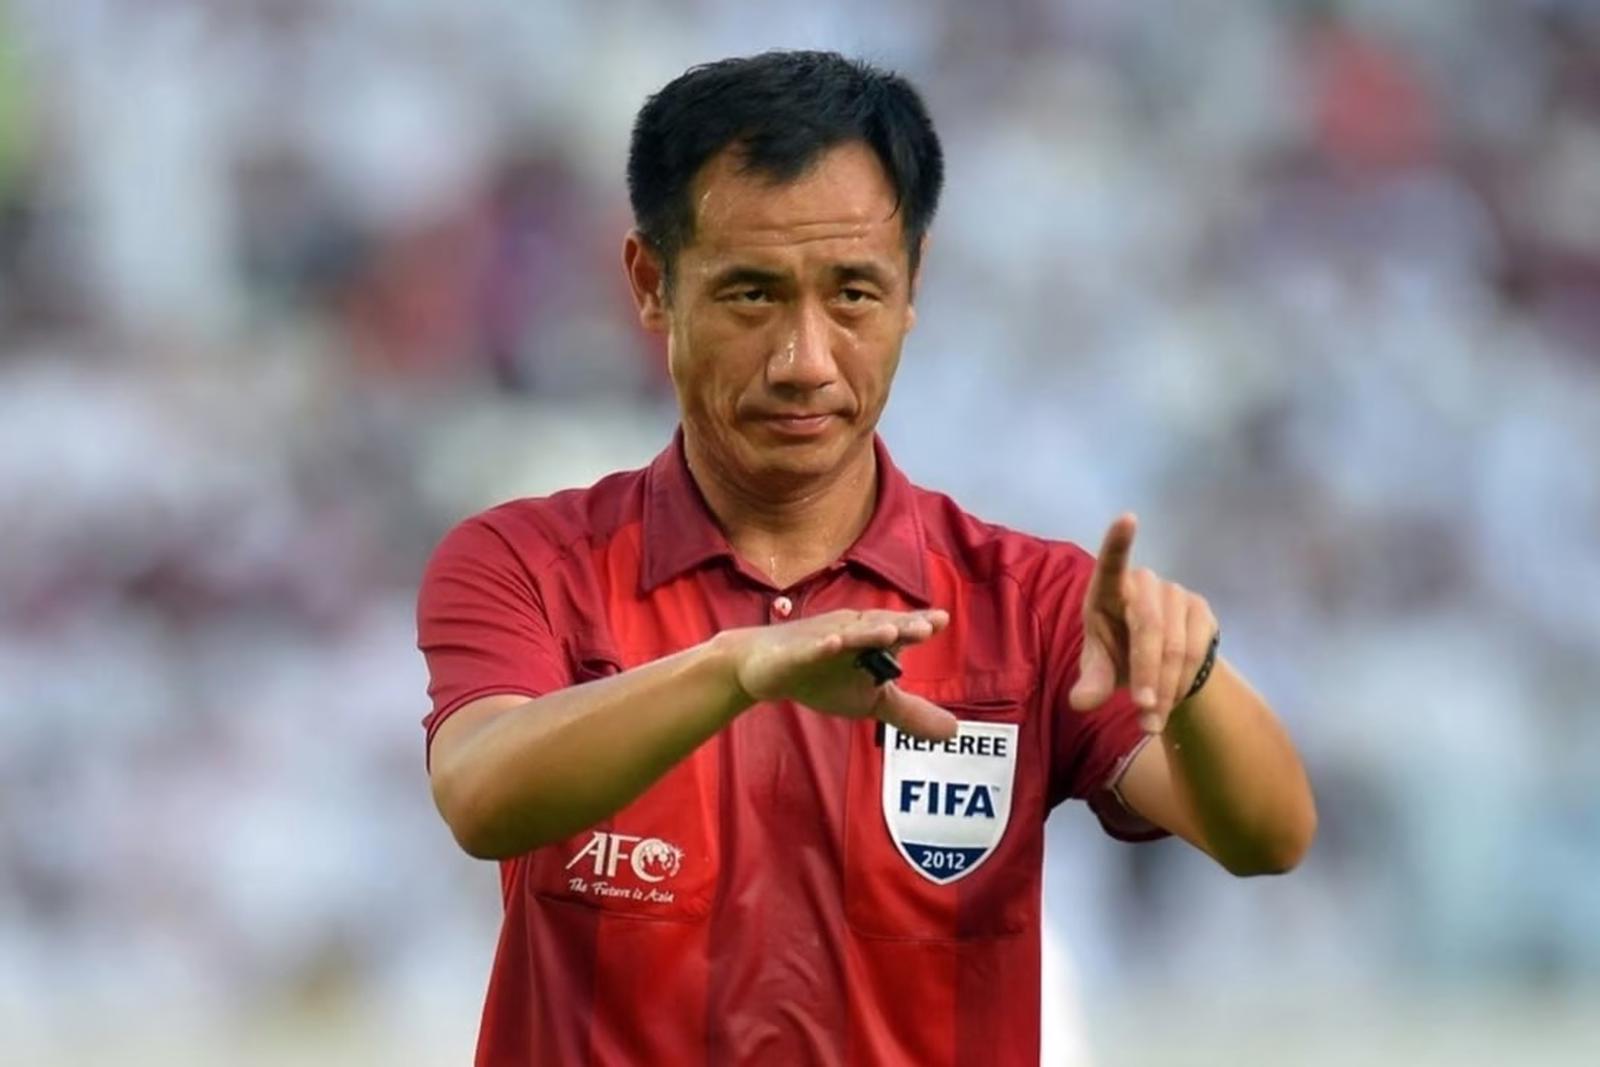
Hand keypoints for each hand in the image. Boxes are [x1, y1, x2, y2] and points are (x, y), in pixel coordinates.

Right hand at [723, 608, 958, 740]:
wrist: (764, 669)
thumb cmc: (823, 677)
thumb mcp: (870, 701)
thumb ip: (909, 713)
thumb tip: (956, 733)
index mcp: (870, 641)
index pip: (899, 632)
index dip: (919, 626)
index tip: (942, 621)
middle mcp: (850, 633)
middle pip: (879, 628)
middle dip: (901, 627)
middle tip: (926, 629)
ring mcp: (822, 640)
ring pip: (848, 635)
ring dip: (868, 632)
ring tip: (890, 632)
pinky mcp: (795, 653)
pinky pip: (810, 648)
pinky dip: (822, 645)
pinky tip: (833, 643)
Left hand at [1068, 514, 1217, 733]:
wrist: (1161, 669)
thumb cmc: (1118, 657)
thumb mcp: (1099, 672)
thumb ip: (1091, 682)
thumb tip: (1080, 702)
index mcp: (1106, 591)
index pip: (1111, 564)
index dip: (1118, 542)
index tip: (1127, 518)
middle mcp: (1143, 585)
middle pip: (1148, 627)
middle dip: (1147, 674)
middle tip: (1143, 712)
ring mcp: (1175, 594)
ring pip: (1175, 646)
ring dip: (1165, 689)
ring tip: (1151, 721)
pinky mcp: (1201, 611)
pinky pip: (1196, 652)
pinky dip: (1181, 685)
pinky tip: (1169, 702)